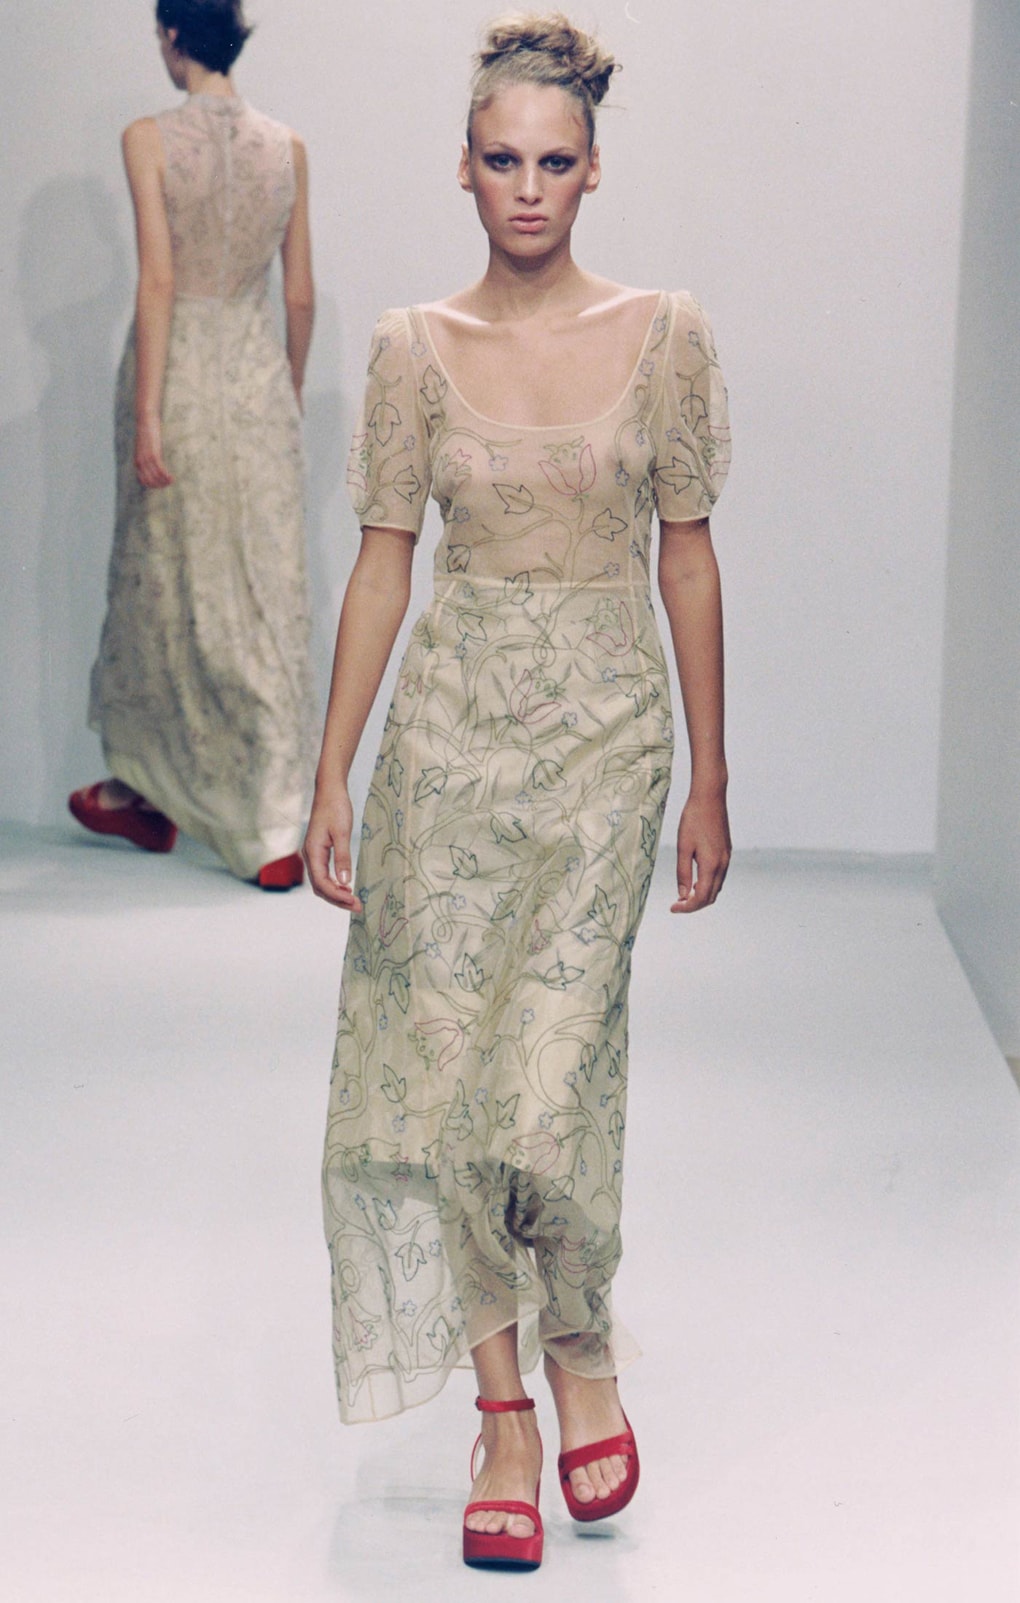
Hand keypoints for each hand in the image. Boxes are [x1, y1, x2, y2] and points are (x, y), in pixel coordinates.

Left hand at [134, 414, 172, 488]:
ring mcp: (146, 458)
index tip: (161, 485)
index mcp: (137, 461)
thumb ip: (146, 455)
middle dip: (159, 485)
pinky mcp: (153, 453)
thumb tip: (154, 461)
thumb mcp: (144, 446)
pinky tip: (172, 478)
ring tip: (171, 481)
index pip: (142, 480)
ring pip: (155, 477)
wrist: (146, 419)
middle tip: (168, 484)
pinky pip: (160, 469)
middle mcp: (140, 462)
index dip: (152, 486)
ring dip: (164, 482)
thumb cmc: (147, 431)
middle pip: (149, 481)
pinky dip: (166, 476)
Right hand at [303, 784, 363, 910]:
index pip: (321, 883)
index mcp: (313, 852)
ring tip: (353, 901)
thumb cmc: (336, 808)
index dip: (337, 896)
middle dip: (337, 900)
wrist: (329, 790)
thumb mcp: (342, 833)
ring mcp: (313, 854)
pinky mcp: (318, 851)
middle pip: (319, 887)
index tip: (354, 902)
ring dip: (335, 894)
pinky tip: (345, 887)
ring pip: (320, 882)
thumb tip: (344, 883)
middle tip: (357, 907)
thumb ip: (343, 858)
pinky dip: (333, 884)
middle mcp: (310, 855)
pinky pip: (323, 874)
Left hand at [671, 792, 730, 912]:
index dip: (687, 907)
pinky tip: (695, 880)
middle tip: (677, 904)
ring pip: (717, 888)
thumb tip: (682, 894)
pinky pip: (719, 877)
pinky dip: (708, 884)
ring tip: (684, 894)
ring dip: (702, 895)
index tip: (673, 908)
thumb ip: (683, 873)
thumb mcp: (683, 847)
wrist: (710, 797)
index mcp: (711, 865)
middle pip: (711, 896)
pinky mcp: (726, 852)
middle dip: (694, 905)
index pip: (701, 897)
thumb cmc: (693, 819)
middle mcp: (722, 864)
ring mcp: (727, 858)